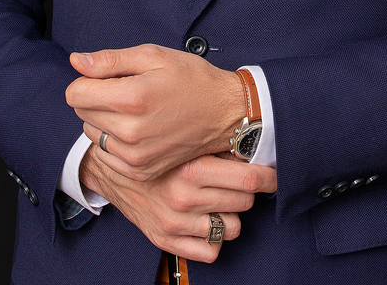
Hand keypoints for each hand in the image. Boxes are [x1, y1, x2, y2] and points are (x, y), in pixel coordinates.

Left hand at [65, 44, 244, 180]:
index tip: (110, 78)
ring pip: (92, 133)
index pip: (74, 93)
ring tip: (136, 111)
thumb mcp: (153, 56)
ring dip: (104, 120)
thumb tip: (75, 61)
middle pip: (81, 113)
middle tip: (130, 92)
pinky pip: (106, 154)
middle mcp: (130, 132)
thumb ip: (109, 60)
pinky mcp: (140, 171)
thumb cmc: (191, 79)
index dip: (88, 80)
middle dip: (97, 98)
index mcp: (131, 98)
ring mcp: (134, 156)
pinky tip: (139, 129)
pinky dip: (115, 140)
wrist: (224, 113)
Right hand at [80, 146, 276, 261]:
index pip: (249, 179)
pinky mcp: (167, 241)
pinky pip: (211, 251)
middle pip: (244, 202)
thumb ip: (216, 141)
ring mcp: (175, 222)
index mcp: (191, 166)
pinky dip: (214, 238)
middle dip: (247, 191)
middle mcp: (183, 196)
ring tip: (219, 199)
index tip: (273, 174)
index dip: (268, 176)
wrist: (113, 168)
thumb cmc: (157, 147)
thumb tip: (255, 142)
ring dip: (231, 214)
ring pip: (232, 228)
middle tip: (239, 181)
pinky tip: (207, 219)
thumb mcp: (185, 136)